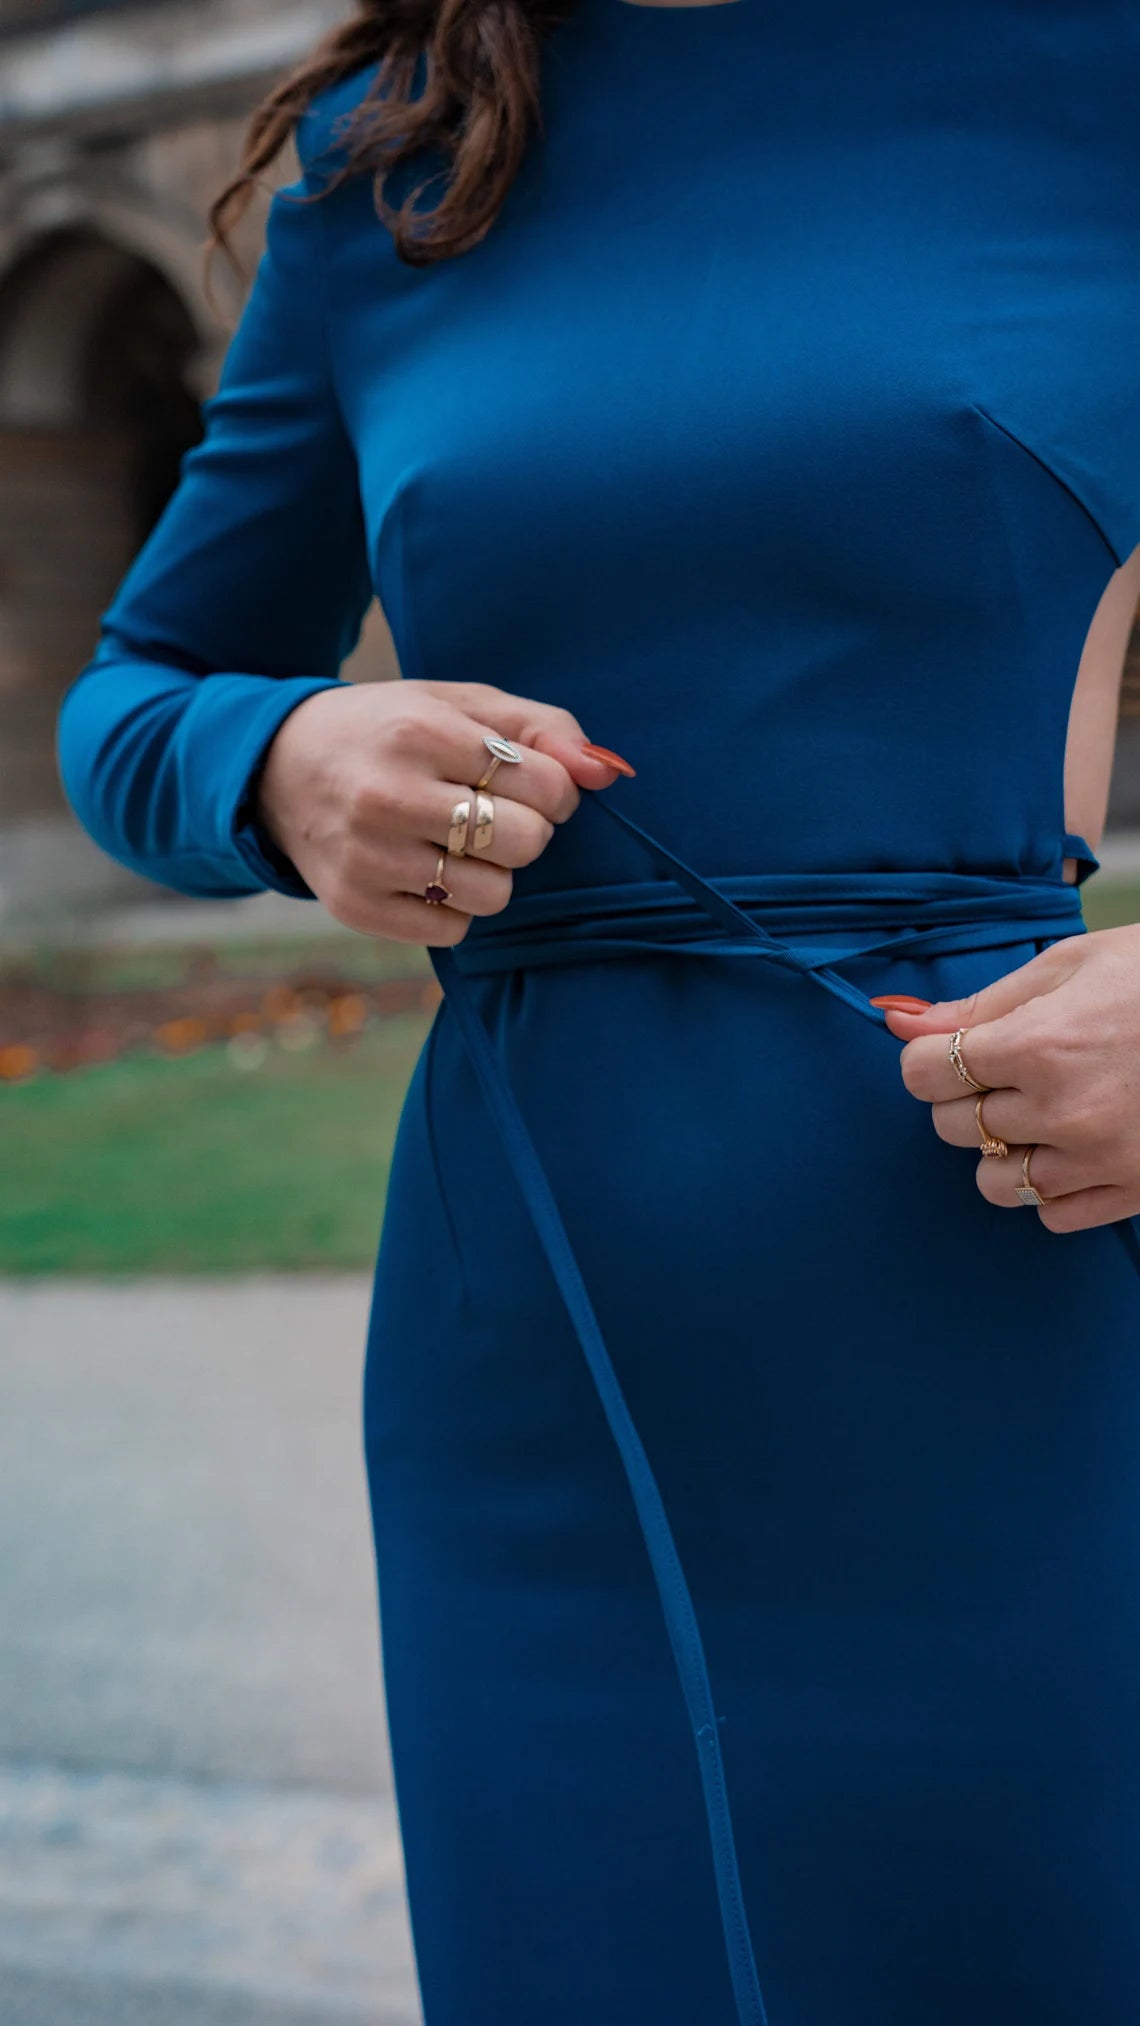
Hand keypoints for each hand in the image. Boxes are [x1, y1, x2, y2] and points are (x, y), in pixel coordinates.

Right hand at [254, 678, 631, 943]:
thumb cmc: (389, 731)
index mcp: (420, 731)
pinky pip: (453, 928)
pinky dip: (455, 907)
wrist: (276, 770)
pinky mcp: (356, 906)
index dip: (557, 790)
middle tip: (499, 817)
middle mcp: (389, 795)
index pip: (543, 783)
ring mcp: (368, 856)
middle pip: (525, 842)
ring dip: (493, 873)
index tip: (535, 787)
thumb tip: (608, 773)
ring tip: (460, 845)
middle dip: (529, 832)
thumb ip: (542, 728)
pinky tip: (428, 872)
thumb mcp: (458, 704)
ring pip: (493, 894)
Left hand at [877, 925, 1139, 1232]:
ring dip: (1003, 1150)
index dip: (929, 1057)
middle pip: (952, 1125)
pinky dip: (1051, 1187)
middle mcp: (1064, 1110)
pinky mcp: (1134, 1192)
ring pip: (994, 1182)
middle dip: (965, 1097)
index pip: (924, 1072)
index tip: (953, 1048)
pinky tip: (1076, 1146)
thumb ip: (981, 1003)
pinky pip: (1051, 1216)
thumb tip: (896, 1020)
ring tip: (1041, 1112)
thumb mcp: (1070, 965)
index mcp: (1041, 1044)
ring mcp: (1101, 1160)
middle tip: (1011, 1069)